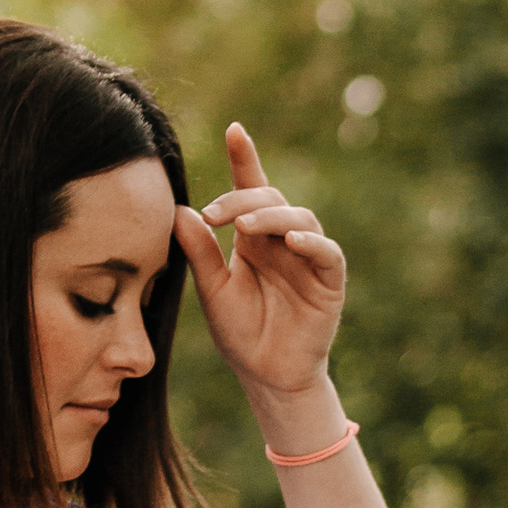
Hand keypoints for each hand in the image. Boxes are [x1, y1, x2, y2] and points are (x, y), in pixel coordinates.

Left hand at [174, 123, 346, 417]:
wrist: (267, 377)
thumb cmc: (241, 333)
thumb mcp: (213, 291)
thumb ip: (200, 253)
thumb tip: (178, 211)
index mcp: (253, 238)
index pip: (250, 189)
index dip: (245, 158)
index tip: (234, 130)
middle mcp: (281, 240)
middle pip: (270, 199)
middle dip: (242, 198)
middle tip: (215, 214)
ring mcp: (308, 258)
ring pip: (300, 217)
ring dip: (272, 216)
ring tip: (245, 225)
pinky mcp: (328, 281)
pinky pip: (326, 252)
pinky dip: (312, 242)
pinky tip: (291, 241)